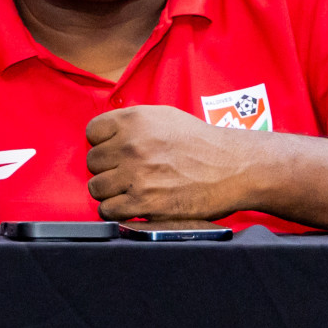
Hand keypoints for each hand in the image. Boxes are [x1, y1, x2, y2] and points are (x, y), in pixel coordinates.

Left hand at [84, 105, 255, 222]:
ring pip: (96, 187)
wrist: (235, 168)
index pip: (92, 132)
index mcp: (134, 120)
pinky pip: (108, 210)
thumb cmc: (202, 143)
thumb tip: (105, 135)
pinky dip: (117, 211)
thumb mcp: (165, 117)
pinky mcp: (143, 203)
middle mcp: (131, 145)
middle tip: (127, 172)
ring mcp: (136, 175)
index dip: (103, 143)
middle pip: (93, 162)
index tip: (115, 151)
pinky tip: (131, 205)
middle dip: (108, 168)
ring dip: (110, 191)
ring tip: (130, 190)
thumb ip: (132, 123)